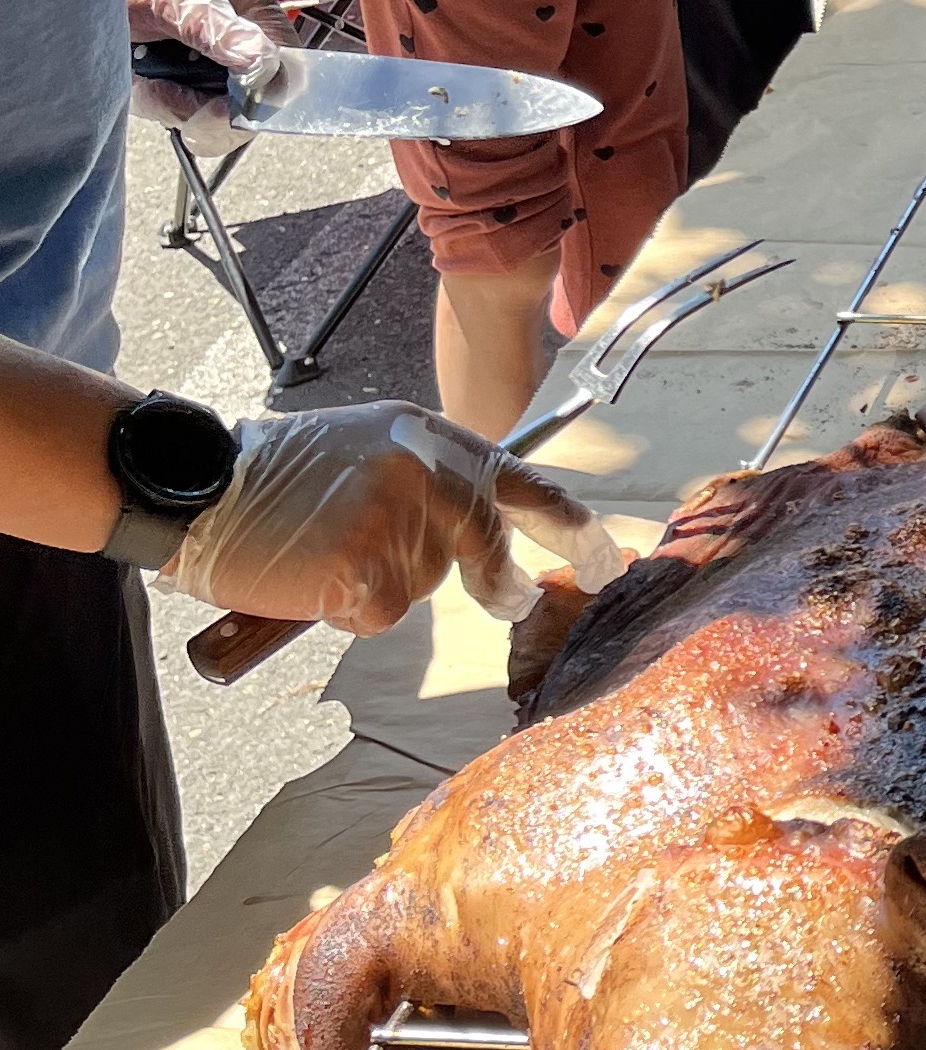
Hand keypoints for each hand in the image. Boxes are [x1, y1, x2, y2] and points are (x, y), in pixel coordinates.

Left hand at [112, 0, 294, 139]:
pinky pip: (187, 112)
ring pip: (218, 114)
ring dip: (178, 106)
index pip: (285, 68)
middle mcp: (240, 38)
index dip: (260, 95)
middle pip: (253, 102)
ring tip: (147, 79)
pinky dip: (161, 104)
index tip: (223, 106)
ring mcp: (214, 60)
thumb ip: (215, 26)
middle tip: (166, 92)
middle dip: (208, 107)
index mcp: (252, 7)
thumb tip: (263, 62)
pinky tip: (143, 81)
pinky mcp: (187, 77)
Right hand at [158, 401, 628, 636]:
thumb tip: (494, 535)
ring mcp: (397, 520)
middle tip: (510, 600)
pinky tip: (313, 578)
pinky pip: (384, 613)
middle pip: (488, 546)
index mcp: (430, 436)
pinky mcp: (367, 568)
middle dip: (501, 583)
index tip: (607, 562)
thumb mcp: (370, 449)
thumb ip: (434, 481)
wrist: (195, 487)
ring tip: (331, 551)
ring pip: (428, 584)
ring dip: (389, 584)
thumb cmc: (277, 478)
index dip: (573, 529)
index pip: (525, 483)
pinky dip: (351, 610)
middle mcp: (425, 470)